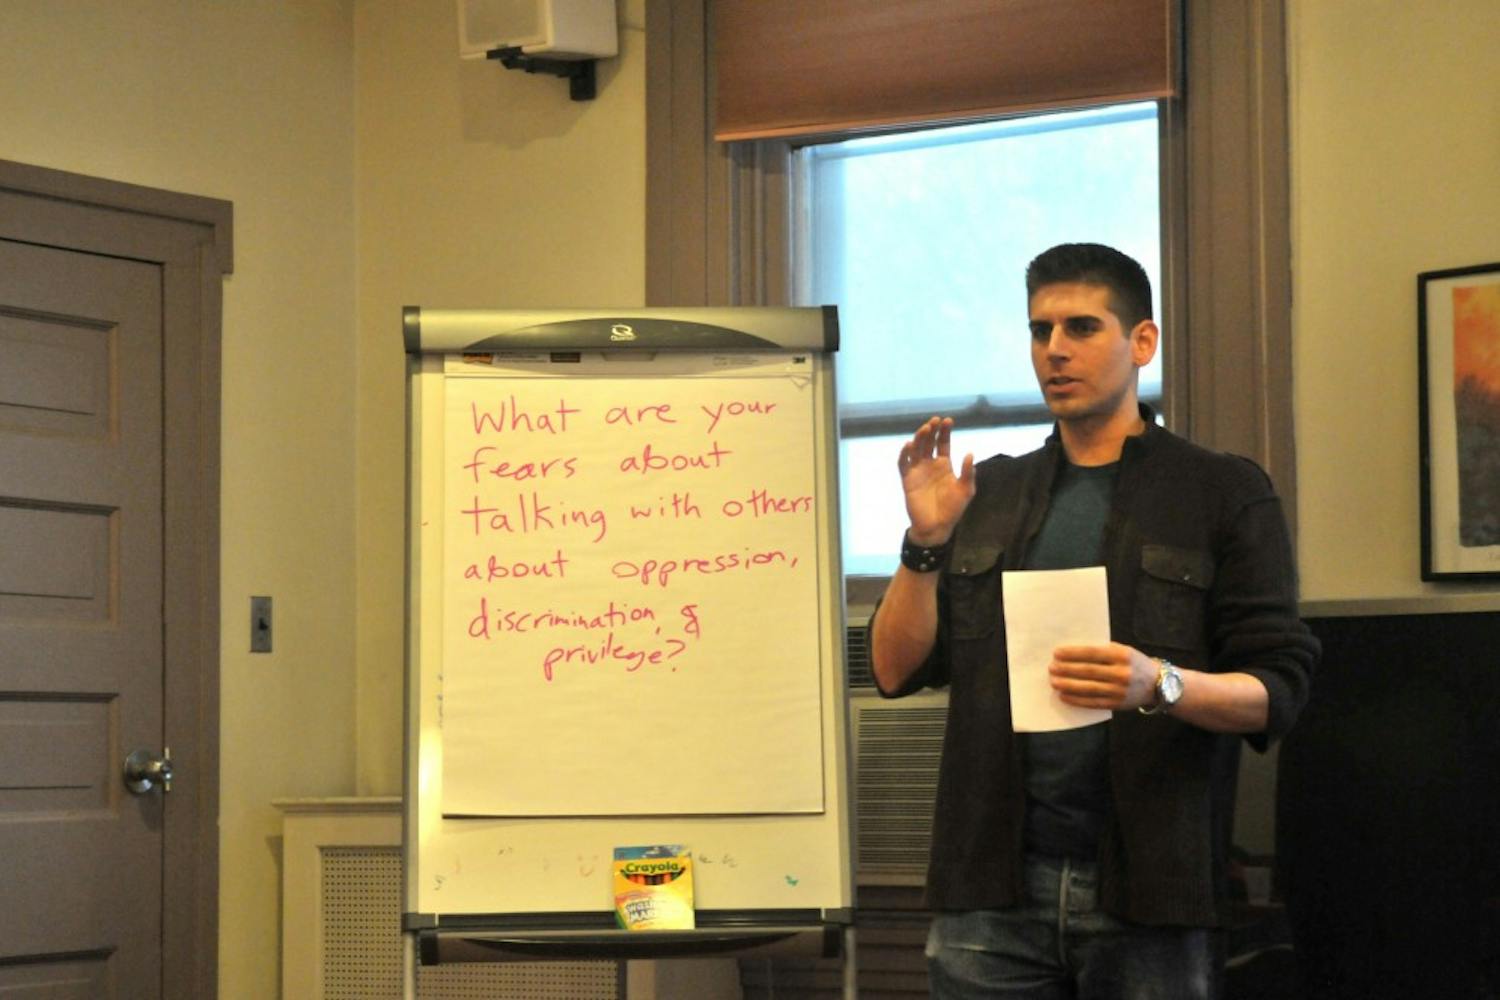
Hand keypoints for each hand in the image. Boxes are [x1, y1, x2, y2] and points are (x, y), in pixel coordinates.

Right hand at [898, 417, 975, 544]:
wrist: (937, 526)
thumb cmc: (953, 509)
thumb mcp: (965, 490)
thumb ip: (967, 473)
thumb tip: (969, 453)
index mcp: (944, 465)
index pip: (943, 443)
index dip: (944, 432)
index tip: (948, 420)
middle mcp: (929, 464)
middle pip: (928, 442)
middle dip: (931, 431)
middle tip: (935, 420)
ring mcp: (917, 471)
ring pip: (916, 449)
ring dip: (919, 438)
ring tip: (925, 429)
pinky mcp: (907, 480)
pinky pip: (903, 464)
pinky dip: (905, 454)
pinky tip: (909, 445)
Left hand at [1048, 642, 1158, 710]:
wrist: (1157, 684)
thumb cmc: (1135, 663)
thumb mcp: (1124, 651)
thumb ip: (1103, 651)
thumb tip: (1073, 652)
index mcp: (1122, 656)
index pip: (1092, 653)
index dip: (1072, 653)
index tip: (1057, 653)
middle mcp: (1121, 673)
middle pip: (1087, 671)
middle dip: (1066, 669)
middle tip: (1051, 668)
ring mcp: (1119, 690)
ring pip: (1088, 688)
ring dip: (1068, 685)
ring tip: (1054, 682)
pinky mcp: (1117, 704)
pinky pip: (1093, 702)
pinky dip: (1076, 700)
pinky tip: (1064, 696)